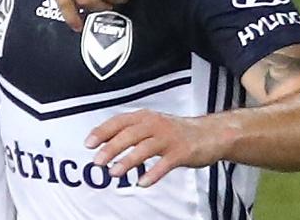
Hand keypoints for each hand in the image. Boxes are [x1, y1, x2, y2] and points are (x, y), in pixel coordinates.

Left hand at [85, 110, 226, 187]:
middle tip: (97, 161)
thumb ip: (131, 132)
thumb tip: (104, 142)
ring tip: (114, 173)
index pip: (119, 121)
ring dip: (128, 161)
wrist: (210, 134)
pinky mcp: (181, 152)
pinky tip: (141, 183)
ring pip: (144, 148)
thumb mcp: (152, 125)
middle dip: (111, 148)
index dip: (102, 132)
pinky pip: (165, 164)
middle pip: (129, 135)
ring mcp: (169, 138)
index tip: (88, 144)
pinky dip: (152, 173)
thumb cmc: (175, 132)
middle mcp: (155, 124)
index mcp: (145, 117)